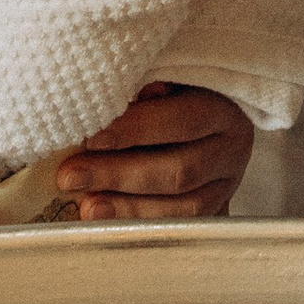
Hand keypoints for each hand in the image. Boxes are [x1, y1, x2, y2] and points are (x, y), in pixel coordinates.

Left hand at [54, 86, 254, 223]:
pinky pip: (179, 227)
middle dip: (119, 175)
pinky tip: (106, 220)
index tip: (90, 138)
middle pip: (179, 171)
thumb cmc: (174, 89)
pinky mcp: (213, 209)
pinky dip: (141, 224)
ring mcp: (226, 185)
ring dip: (128, 208)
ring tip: (86, 205)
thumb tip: (103, 106)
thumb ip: (142, 89)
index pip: (181, 121)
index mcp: (224, 109)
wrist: (205, 117)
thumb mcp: (164, 76)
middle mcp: (232, 150)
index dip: (135, 131)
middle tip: (70, 176)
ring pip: (183, 207)